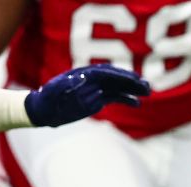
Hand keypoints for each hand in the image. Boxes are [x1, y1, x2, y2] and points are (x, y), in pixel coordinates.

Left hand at [25, 64, 151, 127]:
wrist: (43, 109)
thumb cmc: (47, 100)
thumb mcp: (54, 92)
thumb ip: (68, 86)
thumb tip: (82, 80)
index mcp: (83, 74)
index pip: (105, 73)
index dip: (120, 76)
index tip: (134, 80)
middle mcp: (92, 79)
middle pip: (115, 78)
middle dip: (131, 81)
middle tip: (147, 86)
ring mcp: (96, 88)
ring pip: (118, 87)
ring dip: (133, 89)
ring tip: (147, 93)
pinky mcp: (97, 99)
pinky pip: (115, 97)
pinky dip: (126, 100)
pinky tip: (137, 104)